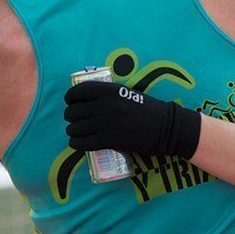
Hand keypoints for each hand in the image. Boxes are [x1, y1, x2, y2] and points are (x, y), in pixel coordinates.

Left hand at [64, 81, 200, 158]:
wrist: (165, 127)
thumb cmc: (146, 108)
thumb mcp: (125, 92)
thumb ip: (105, 94)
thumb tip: (83, 98)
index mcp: (108, 90)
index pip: (77, 92)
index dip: (70, 98)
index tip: (70, 102)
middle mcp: (104, 105)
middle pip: (73, 111)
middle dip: (70, 116)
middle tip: (75, 120)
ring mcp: (105, 123)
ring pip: (75, 128)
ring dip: (72, 131)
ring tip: (76, 132)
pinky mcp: (108, 141)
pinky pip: (82, 143)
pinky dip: (76, 144)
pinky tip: (78, 143)